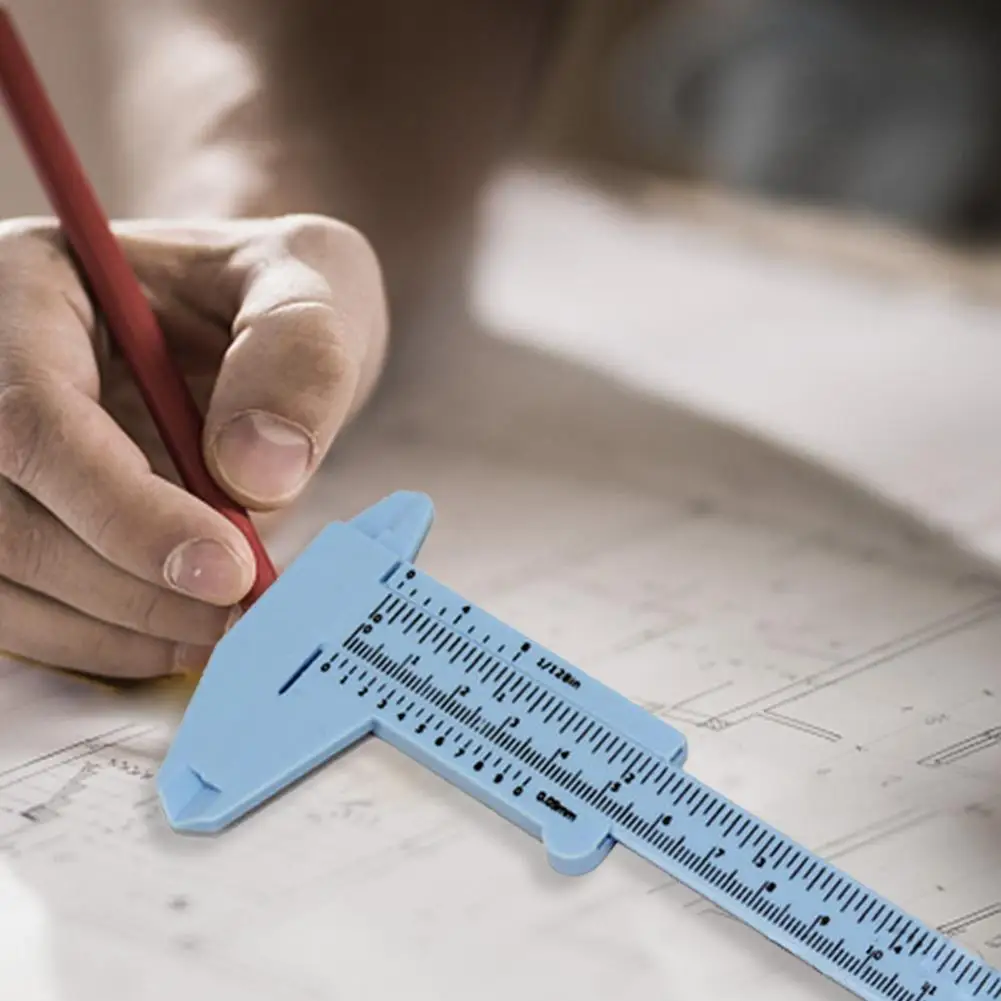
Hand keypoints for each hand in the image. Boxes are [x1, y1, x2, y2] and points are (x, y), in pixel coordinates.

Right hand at [0, 214, 386, 678]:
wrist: (256, 334)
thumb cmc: (276, 293)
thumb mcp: (313, 283)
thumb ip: (297, 358)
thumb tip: (254, 476)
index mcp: (29, 285)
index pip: (34, 416)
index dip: (125, 511)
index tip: (229, 571)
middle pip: (0, 514)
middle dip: (126, 586)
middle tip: (239, 617)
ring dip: (109, 629)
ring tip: (219, 633)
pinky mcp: (9, 511)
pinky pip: (14, 603)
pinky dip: (95, 638)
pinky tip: (175, 636)